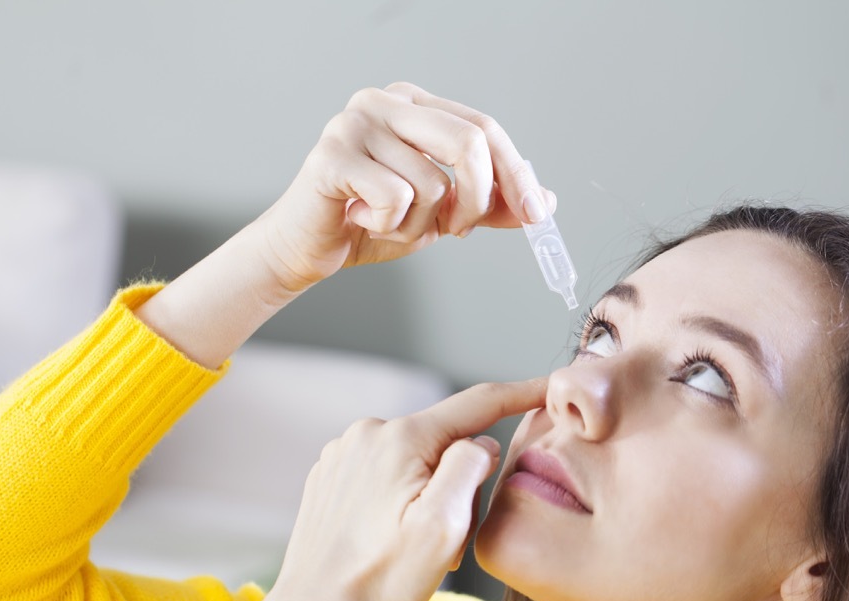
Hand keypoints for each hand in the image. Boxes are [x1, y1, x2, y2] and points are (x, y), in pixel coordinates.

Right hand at [254, 82, 557, 291]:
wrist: (306, 250)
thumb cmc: (370, 224)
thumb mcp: (440, 214)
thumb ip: (488, 204)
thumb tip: (543, 202)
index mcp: (414, 104)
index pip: (483, 127)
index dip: (514, 172)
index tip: (535, 212)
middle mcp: (384, 101)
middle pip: (468, 141)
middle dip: (477, 199)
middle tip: (458, 230)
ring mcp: (355, 123)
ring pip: (432, 183)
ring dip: (421, 224)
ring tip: (388, 223)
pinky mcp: (332, 155)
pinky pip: (396, 198)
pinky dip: (389, 226)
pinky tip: (362, 219)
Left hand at [269, 377, 547, 600]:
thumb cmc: (383, 578)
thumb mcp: (443, 527)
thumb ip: (470, 469)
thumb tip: (483, 442)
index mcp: (402, 437)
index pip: (477, 403)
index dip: (521, 392)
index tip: (551, 385)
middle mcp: (369, 432)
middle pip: (444, 440)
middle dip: (460, 480)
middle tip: (451, 538)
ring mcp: (344, 451)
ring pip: (414, 457)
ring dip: (427, 491)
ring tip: (414, 543)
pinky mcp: (330, 472)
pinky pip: (384, 470)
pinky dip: (398, 495)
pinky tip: (388, 534)